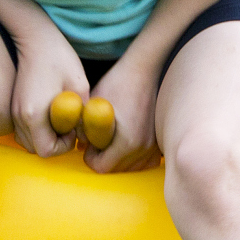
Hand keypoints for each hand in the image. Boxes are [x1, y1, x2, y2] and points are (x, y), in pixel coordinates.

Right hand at [9, 25, 89, 157]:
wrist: (36, 38)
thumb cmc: (59, 58)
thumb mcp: (79, 86)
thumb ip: (82, 114)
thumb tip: (86, 135)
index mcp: (34, 114)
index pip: (46, 150)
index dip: (63, 146)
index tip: (73, 128)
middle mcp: (19, 116)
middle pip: (34, 148)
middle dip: (53, 143)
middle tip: (67, 125)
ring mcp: (13, 110)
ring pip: (26, 140)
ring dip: (43, 137)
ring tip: (58, 119)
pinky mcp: (13, 104)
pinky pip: (23, 129)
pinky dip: (35, 129)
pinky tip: (48, 113)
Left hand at [80, 56, 162, 174]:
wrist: (142, 70)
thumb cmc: (117, 83)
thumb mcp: (93, 104)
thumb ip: (83, 127)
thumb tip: (80, 144)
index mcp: (127, 142)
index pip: (102, 167)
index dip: (90, 158)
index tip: (88, 145)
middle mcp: (143, 147)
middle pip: (117, 170)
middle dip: (103, 159)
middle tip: (97, 143)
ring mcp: (153, 145)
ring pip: (131, 168)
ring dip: (118, 160)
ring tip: (110, 142)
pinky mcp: (159, 140)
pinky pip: (146, 162)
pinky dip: (134, 159)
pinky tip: (126, 146)